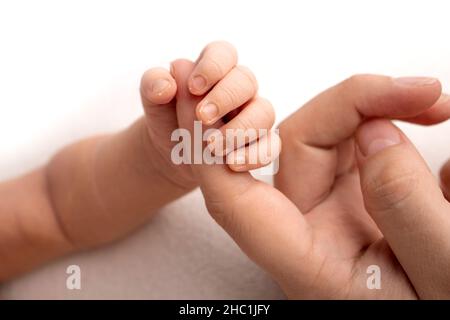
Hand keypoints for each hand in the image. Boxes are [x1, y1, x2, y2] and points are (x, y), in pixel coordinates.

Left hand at [140, 41, 273, 187]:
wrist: (172, 151)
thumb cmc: (166, 116)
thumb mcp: (153, 99)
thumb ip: (154, 84)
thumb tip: (167, 85)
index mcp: (215, 69)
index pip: (224, 54)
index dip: (213, 67)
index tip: (193, 88)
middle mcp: (239, 89)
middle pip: (246, 81)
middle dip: (225, 98)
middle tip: (201, 117)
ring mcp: (253, 114)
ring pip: (265, 113)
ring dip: (241, 129)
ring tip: (212, 147)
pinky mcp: (261, 142)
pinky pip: (271, 146)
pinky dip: (255, 155)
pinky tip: (231, 164)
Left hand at [172, 66, 449, 298]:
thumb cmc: (439, 309)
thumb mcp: (440, 273)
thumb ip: (404, 208)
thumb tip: (374, 134)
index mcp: (307, 262)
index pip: (233, 202)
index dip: (211, 151)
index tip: (204, 105)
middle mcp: (308, 228)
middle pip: (297, 145)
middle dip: (353, 103)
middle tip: (423, 93)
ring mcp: (331, 207)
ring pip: (328, 135)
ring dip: (375, 109)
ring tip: (435, 104)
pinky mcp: (356, 193)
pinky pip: (357, 143)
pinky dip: (388, 123)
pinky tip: (428, 119)